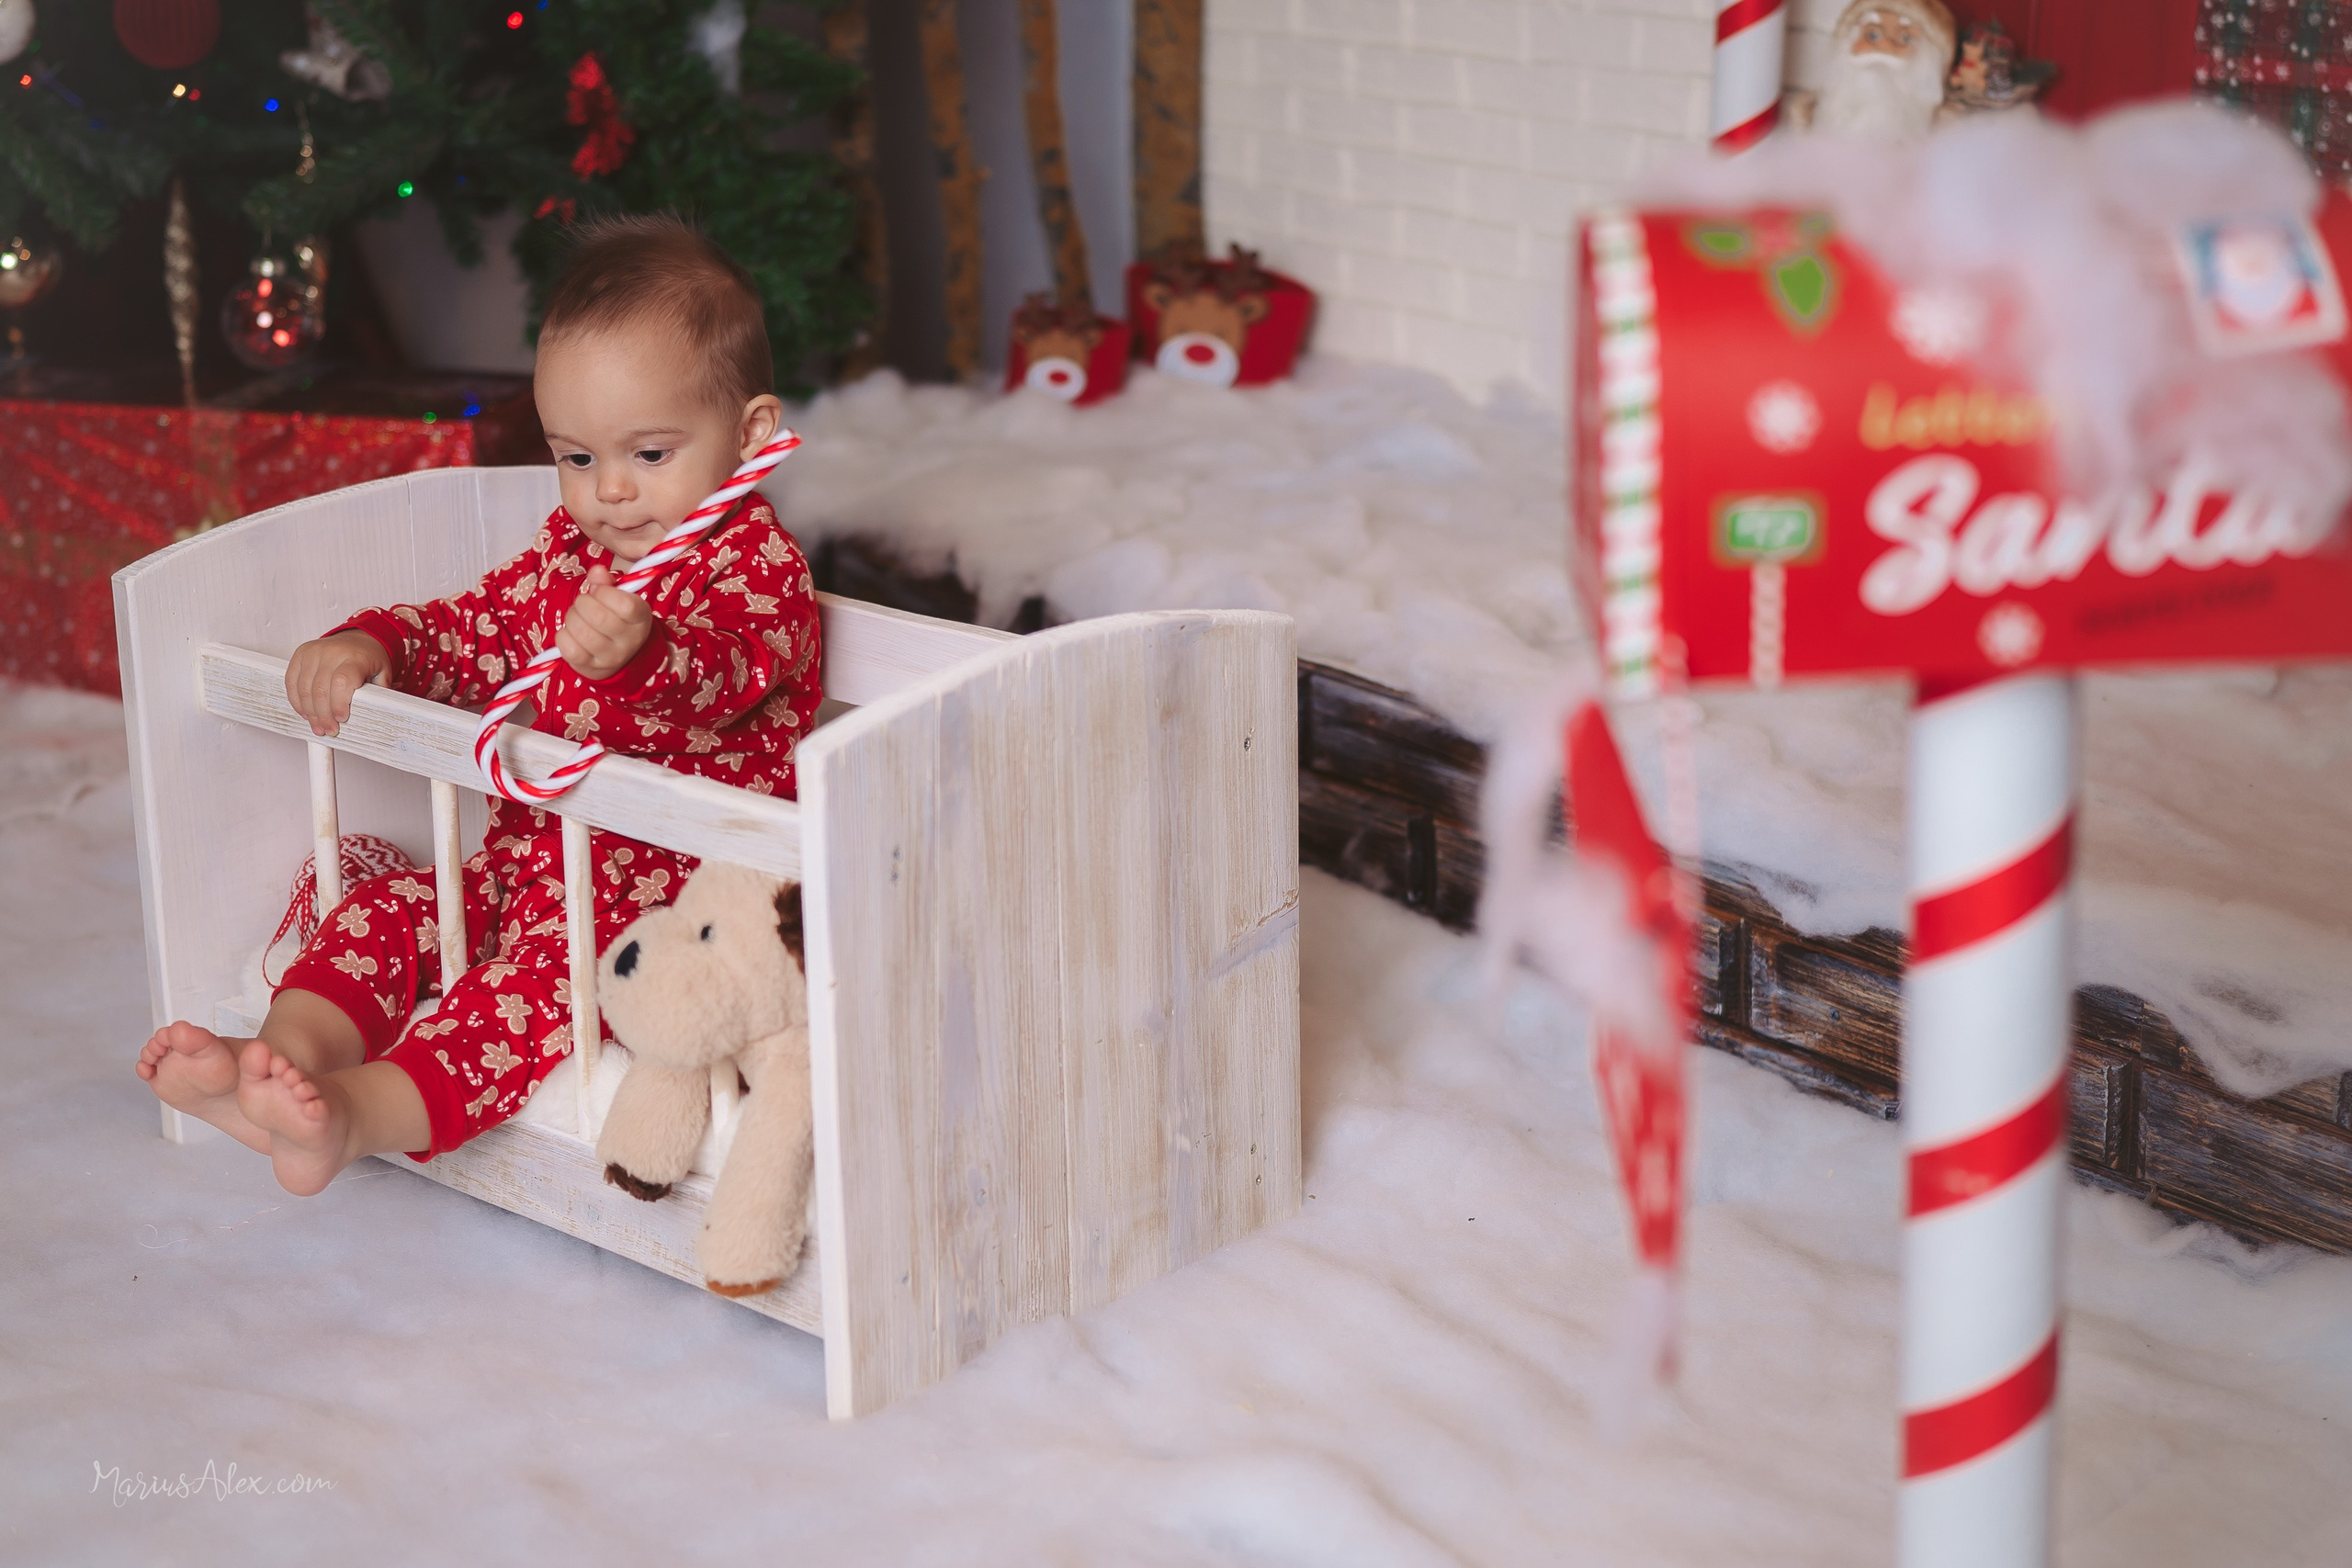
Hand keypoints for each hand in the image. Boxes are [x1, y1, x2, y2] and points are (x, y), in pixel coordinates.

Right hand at [285, 632, 391, 736]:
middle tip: (329, 729)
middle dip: (323, 715)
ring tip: (318, 725)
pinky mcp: (300, 654)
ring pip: (304, 688)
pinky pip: (291, 681)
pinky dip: (296, 700)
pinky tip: (305, 712)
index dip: (338, 704)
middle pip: (320, 689)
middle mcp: (332, 652)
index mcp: (355, 657)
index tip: (341, 718)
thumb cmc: (369, 658)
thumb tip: (374, 715)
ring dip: (309, 712)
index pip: (341, 681)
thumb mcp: (382, 674)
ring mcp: (313, 651)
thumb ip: (379, 694)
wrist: (358, 639)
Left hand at [558, 565, 653, 681]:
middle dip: (582, 603)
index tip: (600, 592)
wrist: (620, 657)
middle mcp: (629, 641)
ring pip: (581, 632)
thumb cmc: (616, 619)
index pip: (625, 605)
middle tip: (584, 604)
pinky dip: (564, 636)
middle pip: (598, 617)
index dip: (605, 593)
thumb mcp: (618, 598)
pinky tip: (571, 633)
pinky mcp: (591, 667)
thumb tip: (597, 571)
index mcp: (640, 619)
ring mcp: (611, 657)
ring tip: (577, 618)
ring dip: (572, 618)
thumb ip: (607, 583)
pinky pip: (569, 649)